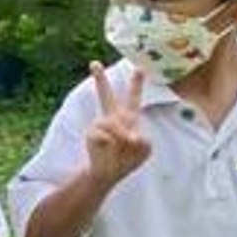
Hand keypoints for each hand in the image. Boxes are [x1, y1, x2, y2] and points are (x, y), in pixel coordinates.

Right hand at [80, 62, 152, 186]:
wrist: (109, 173)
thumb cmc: (128, 158)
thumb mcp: (144, 149)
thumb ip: (142, 139)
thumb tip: (128, 135)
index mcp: (127, 117)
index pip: (133, 98)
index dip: (136, 83)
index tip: (139, 67)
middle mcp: (112, 118)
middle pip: (105, 96)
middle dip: (99, 79)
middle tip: (93, 62)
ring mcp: (100, 125)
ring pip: (115, 125)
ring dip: (122, 139)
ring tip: (119, 149)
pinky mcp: (92, 134)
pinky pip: (107, 137)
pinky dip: (112, 146)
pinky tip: (108, 151)